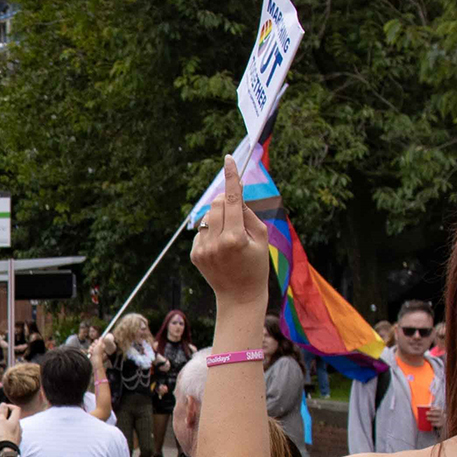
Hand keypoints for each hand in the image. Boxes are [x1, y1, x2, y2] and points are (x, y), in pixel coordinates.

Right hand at [0, 402, 22, 446]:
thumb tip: (3, 404)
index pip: (16, 408)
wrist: (7, 450)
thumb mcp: (0, 421)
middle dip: (5, 418)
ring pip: (12, 427)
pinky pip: (11, 435)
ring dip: (4, 427)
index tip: (2, 408)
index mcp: (16, 420)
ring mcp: (18, 435)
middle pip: (13, 418)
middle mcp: (19, 427)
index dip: (9, 406)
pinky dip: (5, 435)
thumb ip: (2, 412)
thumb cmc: (4, 435)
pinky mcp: (16, 441)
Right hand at [88, 337, 112, 367]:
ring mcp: (94, 350)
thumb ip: (100, 340)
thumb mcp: (100, 345)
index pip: (97, 341)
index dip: (96, 342)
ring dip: (91, 349)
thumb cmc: (98, 353)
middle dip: (93, 345)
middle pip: (93, 343)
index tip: (96, 343)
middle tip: (95, 348)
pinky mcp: (91, 353)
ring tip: (93, 352)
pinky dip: (89, 351)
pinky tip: (91, 353)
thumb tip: (102, 336)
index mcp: (101, 345)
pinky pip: (89, 350)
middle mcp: (98, 348)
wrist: (95, 360)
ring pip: (90, 346)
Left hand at [191, 154, 275, 310]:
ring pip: (208, 216)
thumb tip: (233, 194)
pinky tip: (221, 247)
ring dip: (219, 217)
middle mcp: (215, 243)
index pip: (232, 200)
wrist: (239, 296)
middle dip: (227, 201)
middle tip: (238, 211)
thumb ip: (247, 213)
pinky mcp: (194, 254)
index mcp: (235, 238)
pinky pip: (202, 230)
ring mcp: (202, 249)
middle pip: (218, 204)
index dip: (231, 178)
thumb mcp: (261, 237)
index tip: (228, 160)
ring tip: (231, 236)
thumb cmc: (256, 264)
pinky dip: (212, 231)